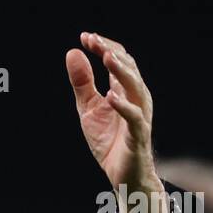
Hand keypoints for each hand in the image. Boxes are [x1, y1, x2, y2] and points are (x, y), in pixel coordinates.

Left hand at [66, 32, 166, 212]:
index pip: (118, 60)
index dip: (103, 46)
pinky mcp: (138, 135)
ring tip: (106, 56)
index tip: (85, 37)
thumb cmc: (110, 141)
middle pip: (128, 68)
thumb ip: (82, 83)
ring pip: (135, 87)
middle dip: (110, 52)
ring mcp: (139, 115)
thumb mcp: (89, 109)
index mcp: (125, 90)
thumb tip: (73, 53)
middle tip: (93, 40)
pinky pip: (134, 117)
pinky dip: (123, 106)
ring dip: (121, 71)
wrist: (122, 175)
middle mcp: (136, 98)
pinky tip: (110, 96)